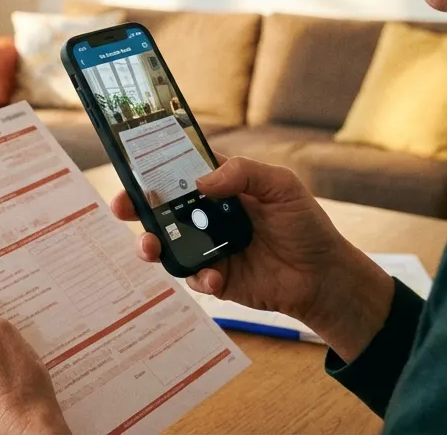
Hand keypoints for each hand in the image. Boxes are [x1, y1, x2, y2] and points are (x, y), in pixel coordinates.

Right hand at [110, 155, 393, 359]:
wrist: (323, 276)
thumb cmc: (305, 225)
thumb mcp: (281, 185)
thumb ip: (243, 173)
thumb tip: (201, 181)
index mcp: (221, 186)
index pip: (179, 171)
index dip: (153, 169)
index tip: (132, 169)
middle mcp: (208, 215)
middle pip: (161, 208)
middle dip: (136, 207)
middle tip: (122, 208)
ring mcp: (209, 247)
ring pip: (167, 244)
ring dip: (152, 245)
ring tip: (151, 248)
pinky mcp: (215, 278)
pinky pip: (194, 277)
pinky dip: (200, 277)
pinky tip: (217, 277)